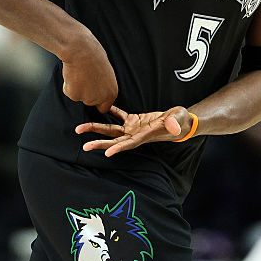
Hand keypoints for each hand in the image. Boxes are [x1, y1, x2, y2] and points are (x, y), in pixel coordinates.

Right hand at [61, 31, 117, 113]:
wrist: (81, 50)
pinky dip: (67, 84)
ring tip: (79, 73)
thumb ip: (103, 84)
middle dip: (85, 92)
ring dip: (76, 88)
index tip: (92, 94)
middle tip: (84, 76)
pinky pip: (68, 92)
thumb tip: (98, 88)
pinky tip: (72, 73)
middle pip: (90, 102)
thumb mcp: (106, 73)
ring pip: (79, 97)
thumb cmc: (94, 55)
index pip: (104, 107)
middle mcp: (101, 98)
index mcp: (112, 92)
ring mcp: (87, 98)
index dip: (97, 101)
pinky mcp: (74, 95)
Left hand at [74, 105, 191, 156]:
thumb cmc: (181, 121)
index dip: (119, 148)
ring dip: (96, 129)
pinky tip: (100, 108)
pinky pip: (119, 115)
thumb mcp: (179, 120)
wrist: (181, 121)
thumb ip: (175, 123)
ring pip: (111, 129)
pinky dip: (110, 112)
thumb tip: (173, 127)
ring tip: (80, 129)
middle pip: (114, 140)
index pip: (130, 143)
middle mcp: (136, 135)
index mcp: (145, 136)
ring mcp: (133, 128)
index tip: (107, 153)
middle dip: (99, 143)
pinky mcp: (134, 120)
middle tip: (84, 146)